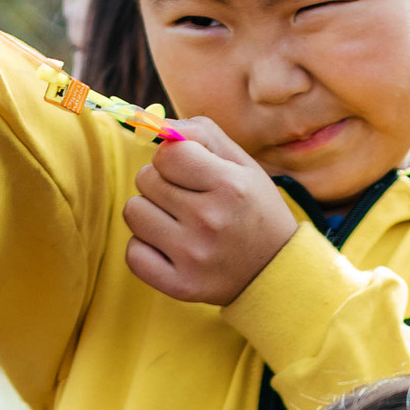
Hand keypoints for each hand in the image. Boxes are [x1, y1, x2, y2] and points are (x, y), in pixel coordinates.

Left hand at [121, 118, 295, 307]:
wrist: (276, 271)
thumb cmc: (253, 209)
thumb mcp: (242, 164)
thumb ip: (202, 134)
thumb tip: (156, 124)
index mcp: (230, 186)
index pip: (167, 154)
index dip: (171, 157)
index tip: (187, 170)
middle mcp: (211, 221)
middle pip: (145, 180)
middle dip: (161, 183)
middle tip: (186, 198)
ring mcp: (194, 256)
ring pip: (133, 212)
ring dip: (149, 213)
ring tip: (177, 222)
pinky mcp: (181, 285)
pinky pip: (133, 253)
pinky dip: (145, 248)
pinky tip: (170, 248)